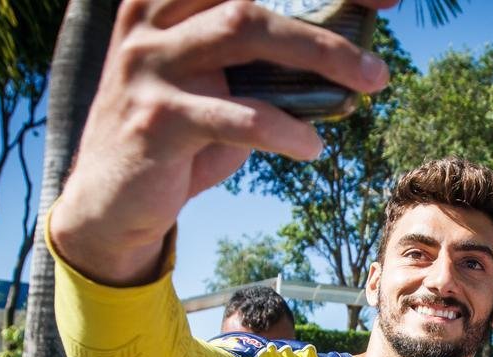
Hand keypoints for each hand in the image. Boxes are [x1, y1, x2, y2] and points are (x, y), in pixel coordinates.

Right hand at [50, 0, 395, 285]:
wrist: (112, 200)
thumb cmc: (182, 134)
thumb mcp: (224, 88)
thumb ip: (268, 63)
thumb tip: (351, 58)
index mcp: (170, 0)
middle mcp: (151, 17)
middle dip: (325, 13)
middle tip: (380, 48)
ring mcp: (148, 64)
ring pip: (244, 29)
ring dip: (320, 53)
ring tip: (369, 82)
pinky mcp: (156, 119)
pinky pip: (236, 115)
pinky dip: (284, 128)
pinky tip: (312, 146)